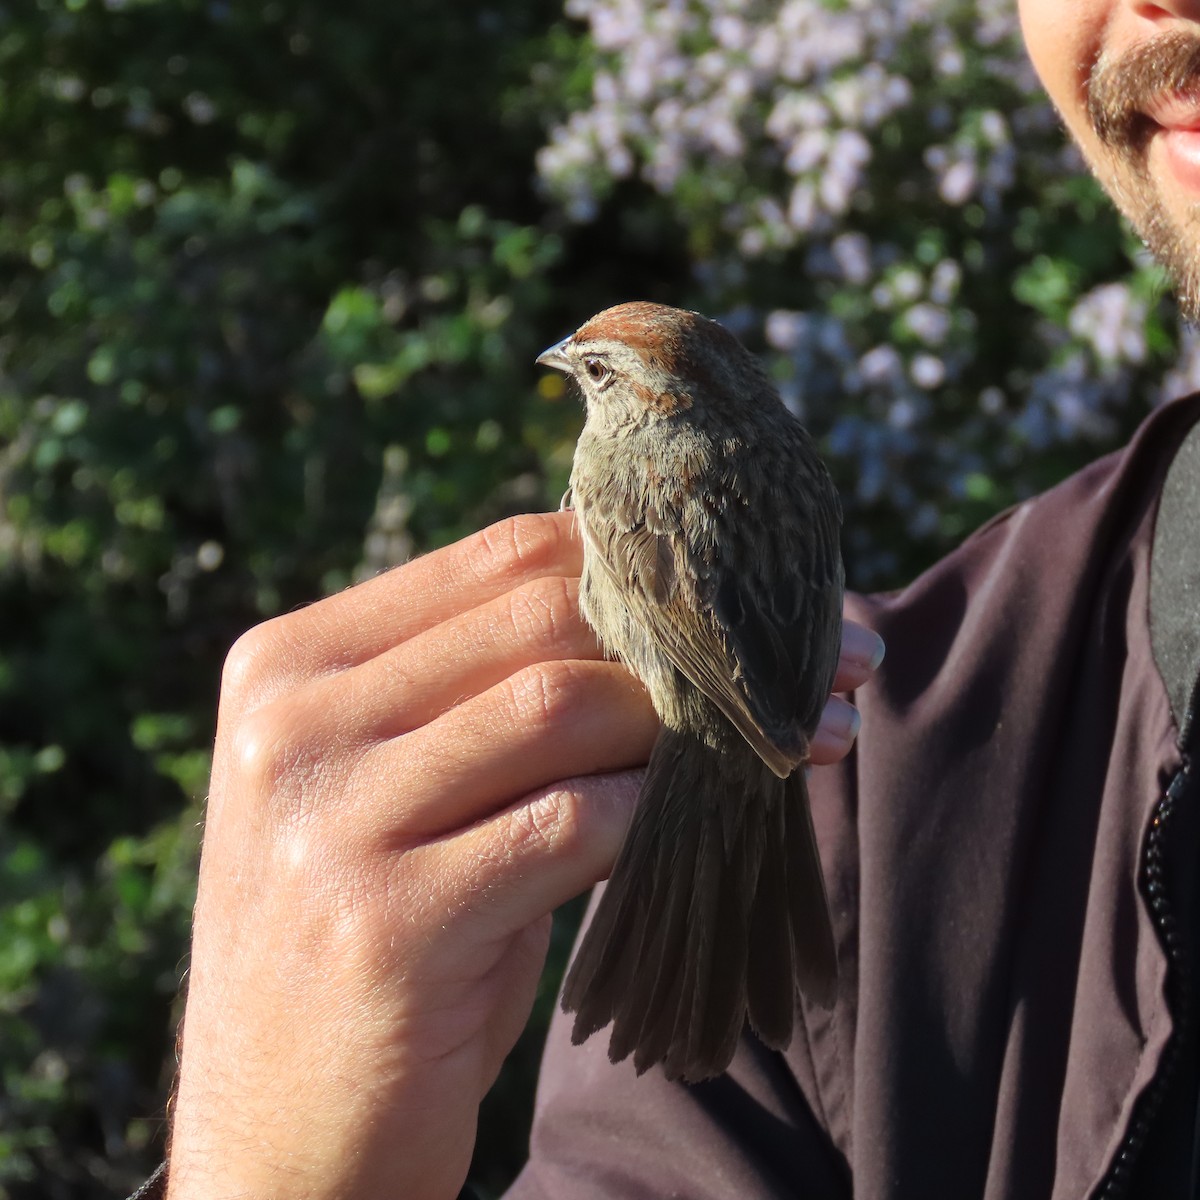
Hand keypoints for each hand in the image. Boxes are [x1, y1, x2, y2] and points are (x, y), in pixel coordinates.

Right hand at [165, 510, 880, 1199]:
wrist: (281, 1132)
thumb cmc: (377, 937)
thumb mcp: (406, 792)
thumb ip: (493, 692)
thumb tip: (680, 617)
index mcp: (291, 664)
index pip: (502, 556)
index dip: (645, 562)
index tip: (757, 592)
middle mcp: (294, 725)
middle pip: (543, 616)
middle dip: (695, 637)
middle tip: (817, 662)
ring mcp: (329, 821)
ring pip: (564, 707)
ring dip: (694, 725)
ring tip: (786, 742)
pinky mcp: (386, 924)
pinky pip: (573, 824)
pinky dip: (658, 815)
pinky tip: (706, 826)